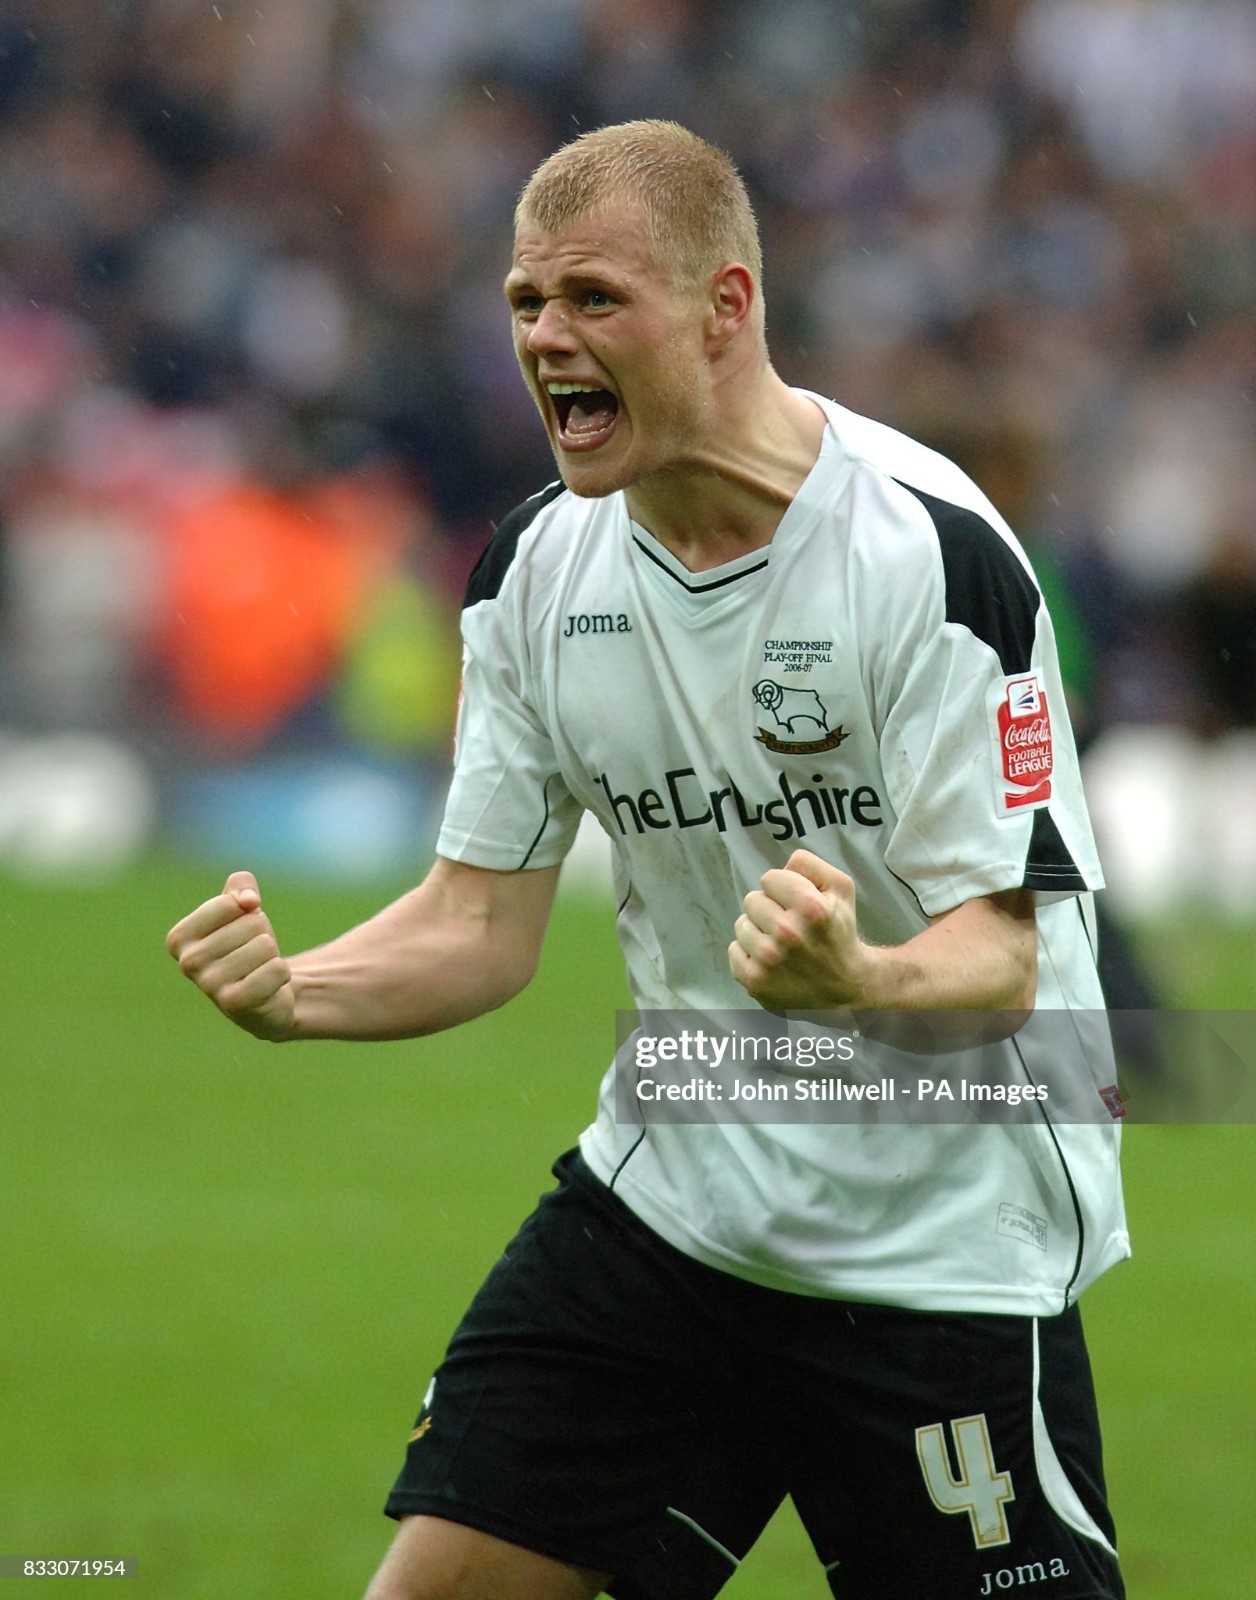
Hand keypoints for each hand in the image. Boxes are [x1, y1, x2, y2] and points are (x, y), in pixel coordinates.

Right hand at [166, 871, 295, 1040]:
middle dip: (262, 935)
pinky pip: (276, 970)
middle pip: (252, 924)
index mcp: (180, 938)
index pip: (229, 903)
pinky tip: (268, 987)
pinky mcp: (235, 1004)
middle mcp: (188, 962)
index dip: (247, 912)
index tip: (241, 931)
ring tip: (259, 969)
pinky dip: (281, 974)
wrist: (264, 993)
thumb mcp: (242, 908)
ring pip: (266, 946)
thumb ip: (241, 886)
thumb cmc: (247, 946)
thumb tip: (248, 900)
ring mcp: (209, 985)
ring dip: (272, 956)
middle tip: (253, 955)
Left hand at [729, 848, 871, 1009]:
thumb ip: (810, 865)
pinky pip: (734, 949)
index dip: (783, 889)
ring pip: (741, 924)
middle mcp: (788, 933)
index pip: (769, 878)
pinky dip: (749, 953)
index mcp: (810, 908)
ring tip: (781, 944)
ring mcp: (768, 959)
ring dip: (758, 931)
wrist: (845, 987)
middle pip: (752, 899)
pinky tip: (771, 960)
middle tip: (790, 926)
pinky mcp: (754, 980)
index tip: (797, 904)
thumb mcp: (840, 889)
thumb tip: (783, 865)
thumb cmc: (839, 933)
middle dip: (770, 909)